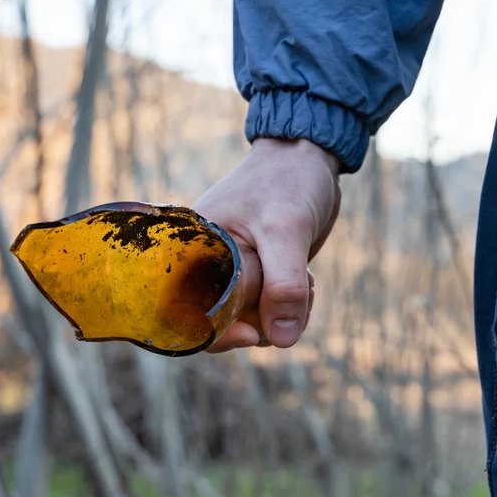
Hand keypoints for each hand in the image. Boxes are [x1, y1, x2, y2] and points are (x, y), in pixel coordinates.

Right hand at [192, 137, 340, 351]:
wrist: (309, 157)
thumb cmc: (288, 182)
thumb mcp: (285, 231)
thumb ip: (283, 285)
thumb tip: (283, 339)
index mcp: (192, 251)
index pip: (187, 314)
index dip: (218, 334)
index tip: (255, 336)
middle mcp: (207, 266)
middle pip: (224, 325)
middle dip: (264, 322)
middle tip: (298, 299)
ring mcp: (235, 274)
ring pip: (253, 321)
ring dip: (285, 314)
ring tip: (308, 282)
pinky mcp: (259, 277)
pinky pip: (270, 311)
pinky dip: (293, 306)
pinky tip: (309, 281)